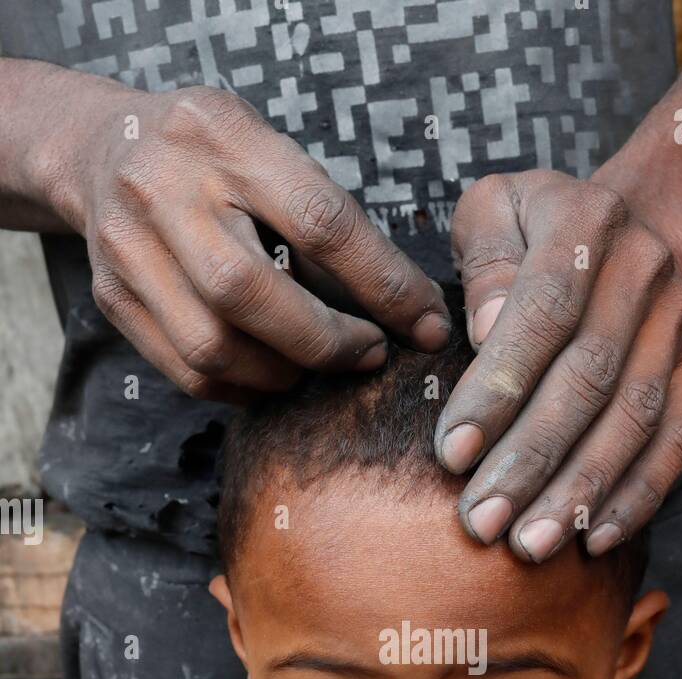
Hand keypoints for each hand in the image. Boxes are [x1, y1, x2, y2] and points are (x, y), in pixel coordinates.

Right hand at [44, 80, 449, 400]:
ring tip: (317, 365)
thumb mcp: (268, 148)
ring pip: (214, 347)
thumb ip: (324, 213)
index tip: (426, 324)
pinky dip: (243, 388)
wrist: (105, 147)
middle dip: (326, 342)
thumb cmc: (215, 156)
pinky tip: (273, 374)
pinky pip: (188, 372)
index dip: (384, 285)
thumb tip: (410, 306)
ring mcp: (128, 247)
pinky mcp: (113, 296)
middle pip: (250, 294)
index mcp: (222, 136)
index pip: (319, 223)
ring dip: (283, 373)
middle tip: (369, 354)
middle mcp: (163, 188)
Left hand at [436, 170, 681, 557]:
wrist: (626, 224)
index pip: (542, 315)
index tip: (451, 454)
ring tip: (529, 545)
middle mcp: (644, 270)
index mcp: (585, 223)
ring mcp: (678, 323)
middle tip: (482, 521)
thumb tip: (485, 327)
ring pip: (633, 421)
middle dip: (531, 460)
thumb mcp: (492, 212)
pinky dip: (636, 497)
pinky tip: (592, 539)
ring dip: (580, 492)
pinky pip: (675, 442)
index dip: (497, 389)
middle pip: (588, 380)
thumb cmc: (532, 231)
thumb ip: (484, 261)